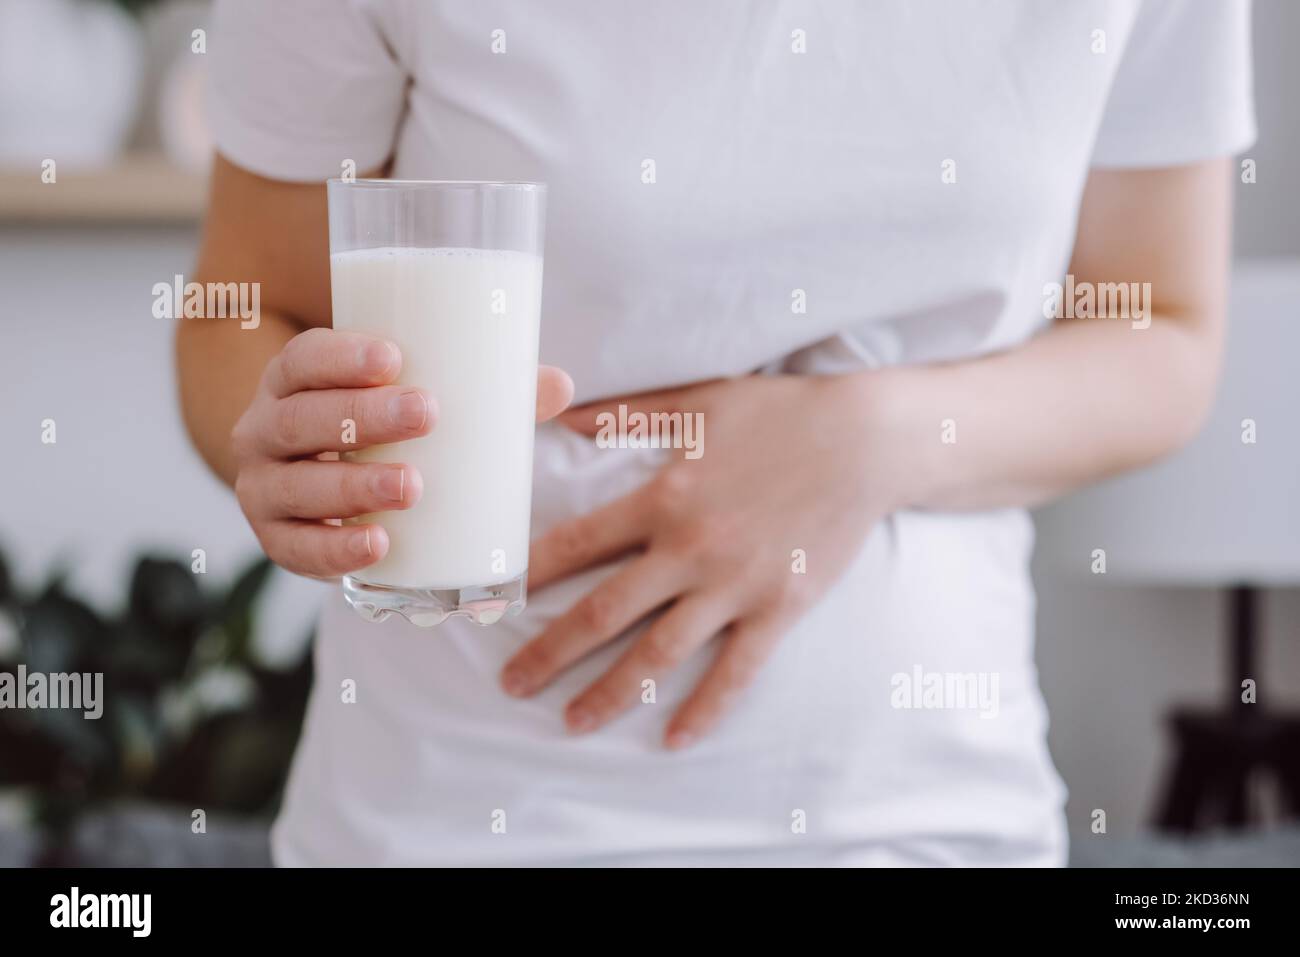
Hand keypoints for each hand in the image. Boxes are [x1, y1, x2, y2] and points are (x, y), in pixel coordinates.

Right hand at [231, 327, 572, 578]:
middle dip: (363, 417)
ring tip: (412, 486)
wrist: (310, 478)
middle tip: (426, 415)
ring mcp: (264, 488)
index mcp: (294, 380)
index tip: (394, 358)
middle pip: (302, 419)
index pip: (303, 358)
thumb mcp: (414, 397)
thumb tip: (560, 385)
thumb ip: (483, 389)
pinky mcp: (277, 540)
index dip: (341, 356)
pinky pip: (295, 551)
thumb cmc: (375, 425)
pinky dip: (334, 551)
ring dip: (353, 486)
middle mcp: (264, 429)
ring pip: (297, 486)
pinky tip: (377, 546)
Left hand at [500, 372, 913, 747]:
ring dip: (610, 693)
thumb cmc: (778, 415)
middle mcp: (688, 549)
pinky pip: (736, 671)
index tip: (489, 603)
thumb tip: (563, 412)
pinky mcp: (779, 609)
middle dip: (550, 653)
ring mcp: (734, 586)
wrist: (865, 441)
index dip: (527, 577)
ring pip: (659, 654)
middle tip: (510, 684)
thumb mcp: (697, 402)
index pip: (576, 545)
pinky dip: (704, 709)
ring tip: (571, 723)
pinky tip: (674, 740)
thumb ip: (626, 413)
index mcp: (661, 498)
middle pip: (603, 614)